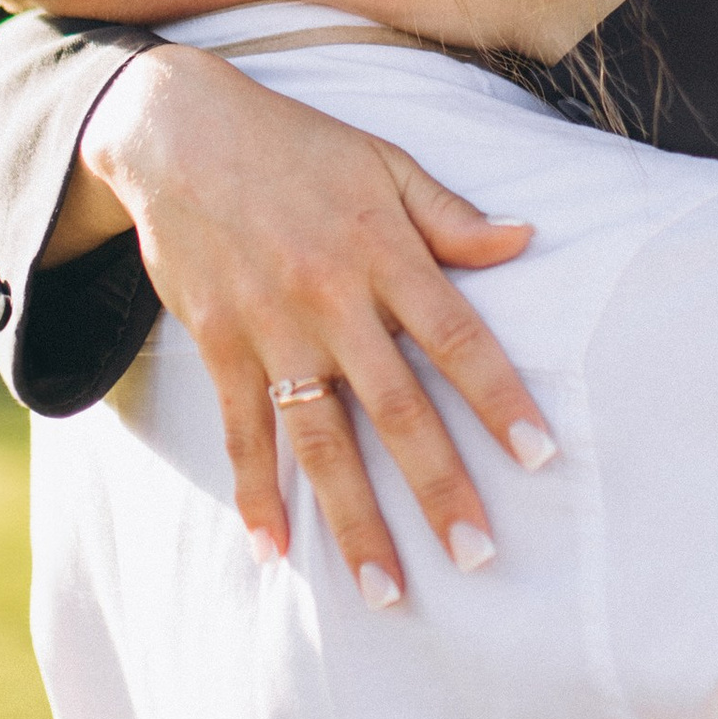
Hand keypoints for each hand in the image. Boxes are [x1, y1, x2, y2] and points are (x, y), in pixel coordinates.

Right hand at [67, 43, 556, 603]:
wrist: (178, 130)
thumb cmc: (295, 144)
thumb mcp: (383, 161)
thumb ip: (450, 214)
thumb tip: (524, 239)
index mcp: (384, 252)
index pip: (457, 338)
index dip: (499, 398)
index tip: (539, 455)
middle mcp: (331, 300)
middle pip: (396, 409)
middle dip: (439, 487)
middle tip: (476, 555)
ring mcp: (271, 329)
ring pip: (320, 440)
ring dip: (354, 519)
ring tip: (386, 589)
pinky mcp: (219, 344)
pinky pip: (242, 431)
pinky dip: (255, 492)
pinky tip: (273, 550)